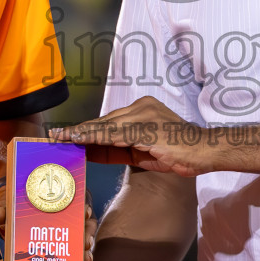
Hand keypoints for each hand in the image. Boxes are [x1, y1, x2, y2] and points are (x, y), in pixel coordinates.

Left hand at [0, 185, 97, 260]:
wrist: (10, 215)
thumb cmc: (14, 207)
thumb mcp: (9, 205)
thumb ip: (3, 209)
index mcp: (57, 201)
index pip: (76, 203)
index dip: (83, 208)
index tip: (85, 213)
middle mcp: (67, 216)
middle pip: (84, 224)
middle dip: (87, 234)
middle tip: (86, 242)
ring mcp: (67, 232)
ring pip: (83, 239)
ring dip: (85, 249)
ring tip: (85, 259)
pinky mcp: (62, 246)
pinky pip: (74, 253)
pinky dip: (78, 260)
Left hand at [53, 97, 215, 176]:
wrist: (204, 152)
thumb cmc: (178, 152)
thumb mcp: (143, 151)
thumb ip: (119, 148)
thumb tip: (91, 150)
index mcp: (143, 108)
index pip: (109, 121)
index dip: (86, 129)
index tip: (65, 134)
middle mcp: (142, 107)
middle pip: (104, 122)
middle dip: (79, 130)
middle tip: (55, 136)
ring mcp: (144, 116)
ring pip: (105, 126)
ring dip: (81, 133)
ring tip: (60, 138)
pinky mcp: (146, 128)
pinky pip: (115, 134)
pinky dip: (94, 137)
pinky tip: (78, 140)